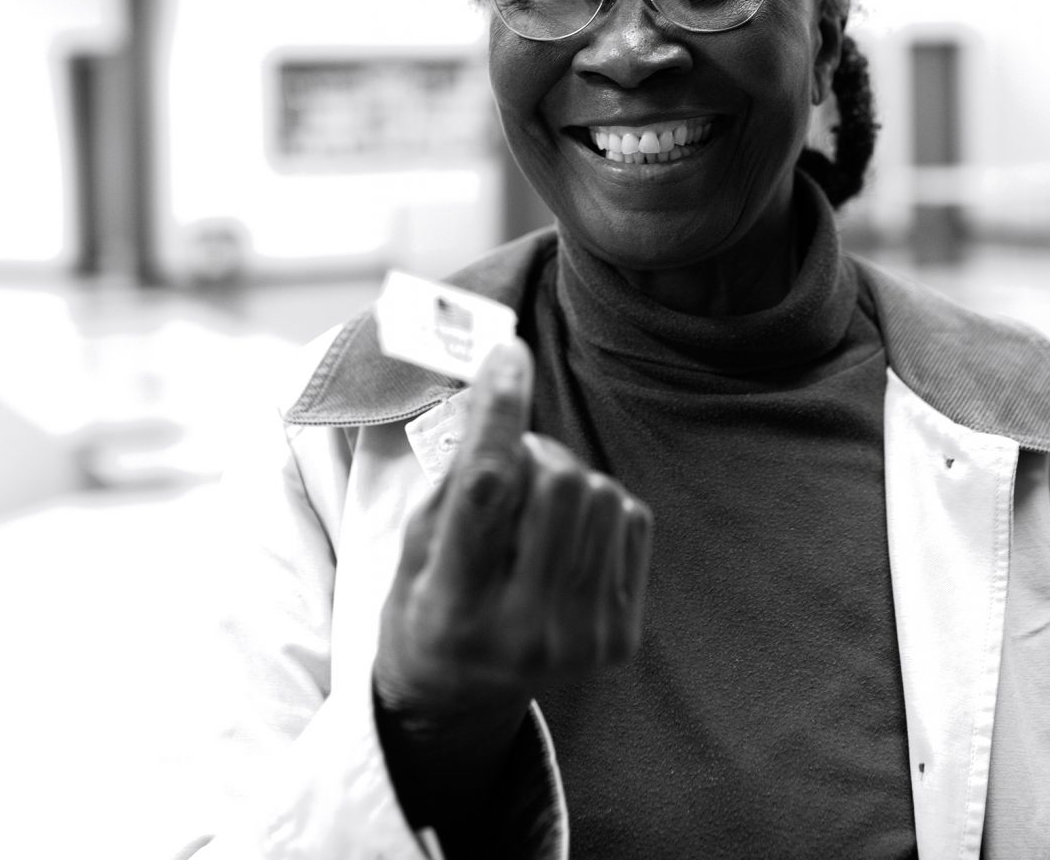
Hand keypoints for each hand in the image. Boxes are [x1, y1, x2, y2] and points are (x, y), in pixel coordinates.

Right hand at [373, 338, 653, 731]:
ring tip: (536, 516)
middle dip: (536, 454)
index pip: (484, 490)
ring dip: (570, 481)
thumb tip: (503, 378)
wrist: (460, 696)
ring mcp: (578, 641)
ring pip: (602, 492)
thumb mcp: (417, 542)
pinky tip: (567, 543)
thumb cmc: (430, 600)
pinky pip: (632, 519)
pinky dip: (600, 512)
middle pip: (560, 480)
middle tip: (511, 472)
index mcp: (452, 606)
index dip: (498, 412)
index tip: (508, 353)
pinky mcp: (620, 639)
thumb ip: (457, 472)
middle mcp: (520, 631)